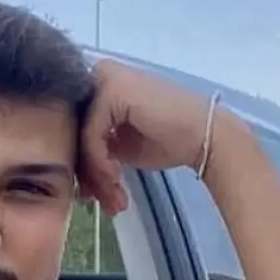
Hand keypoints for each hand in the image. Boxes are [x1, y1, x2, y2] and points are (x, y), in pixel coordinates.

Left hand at [79, 58, 216, 213]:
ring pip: (82, 137)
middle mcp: (99, 76)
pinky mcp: (110, 91)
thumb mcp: (122, 146)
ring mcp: (104, 80)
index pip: (77, 127)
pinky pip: (92, 135)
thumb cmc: (169, 139)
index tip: (94, 196)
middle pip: (76, 131)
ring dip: (97, 175)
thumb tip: (76, 173)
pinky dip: (100, 162)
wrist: (203, 136)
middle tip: (104, 203)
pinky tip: (116, 178)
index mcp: (100, 86)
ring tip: (114, 200)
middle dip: (89, 174)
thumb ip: (98, 149)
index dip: (84, 164)